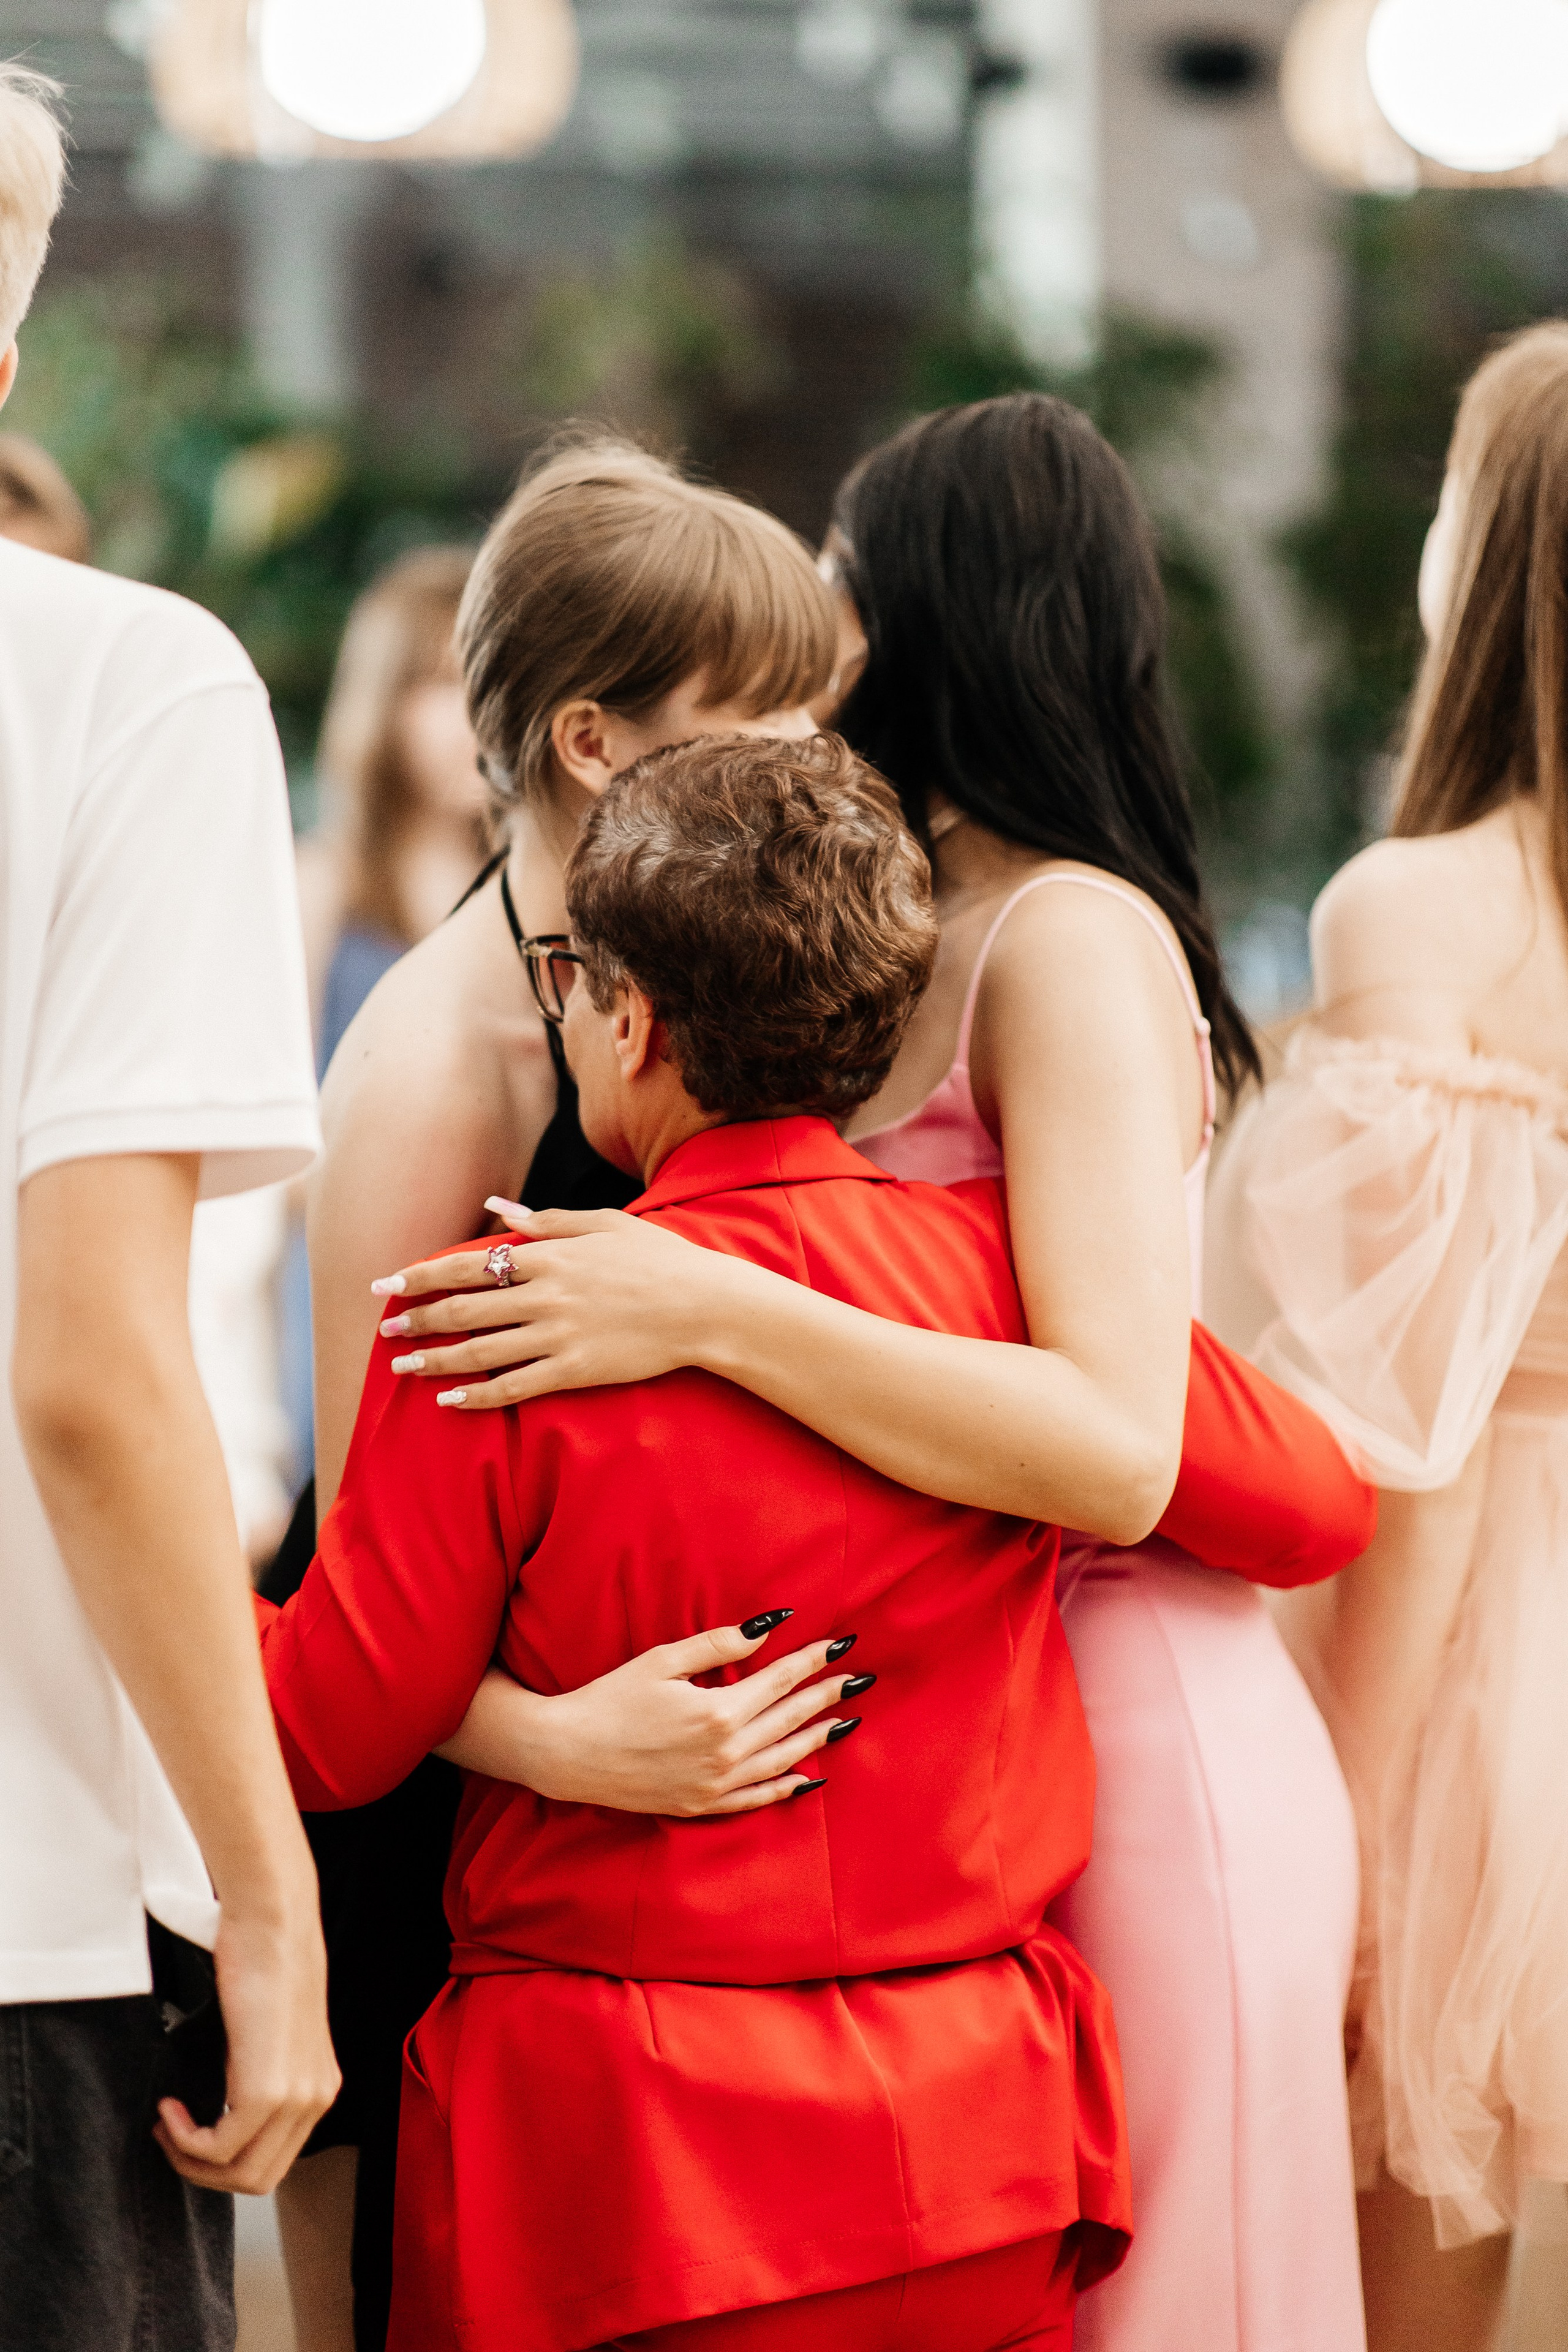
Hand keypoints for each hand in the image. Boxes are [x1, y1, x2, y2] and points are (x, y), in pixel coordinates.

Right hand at [153, 1890, 339, 2195]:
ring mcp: (296, 2099)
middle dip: (205, 2173)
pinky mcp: (268, 2092)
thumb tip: (220, 2113)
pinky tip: (169, 2107)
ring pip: (241, 2175)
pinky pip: (219, 2148)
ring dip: (191, 2161)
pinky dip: (184, 2139)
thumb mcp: (268, 2032)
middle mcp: (316, 2099)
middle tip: (170, 2138)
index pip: (274, 2161)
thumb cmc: (264, 1963)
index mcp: (319, 2088)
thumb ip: (258, 2075)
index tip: (189, 2133)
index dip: (224, 2161)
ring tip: (166, 2123)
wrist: (273, 1924)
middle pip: (259, 2180)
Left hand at [372, 1200, 748, 1410]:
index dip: (421, 1277)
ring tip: (403, 1367)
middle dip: (417, 1320)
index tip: (387, 1284)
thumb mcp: (603, 1224)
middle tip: (386, 1330)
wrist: (705, 1305)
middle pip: (463, 1310)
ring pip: (479, 1351)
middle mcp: (545, 1295)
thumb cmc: (659, 1259)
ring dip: (435, 1360)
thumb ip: (545, 1219)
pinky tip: (450, 1401)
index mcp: (549, 1256)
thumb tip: (496, 1207)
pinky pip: (514, 1387)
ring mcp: (558, 1336)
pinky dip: (477, 1396)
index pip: (467, 1265)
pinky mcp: (574, 1370)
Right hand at [439, 1617, 873, 1815]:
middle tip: (861, 1678)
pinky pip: (758, 1798)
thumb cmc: (611, 1698)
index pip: (780, 1679)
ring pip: (783, 1758)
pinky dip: (788, 1786)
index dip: (813, 1659)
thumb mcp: (663, 1661)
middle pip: (790, 1717)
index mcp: (718, 1712)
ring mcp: (716, 1785)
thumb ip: (719, 1645)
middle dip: (828, 1694)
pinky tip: (810, 1777)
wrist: (568, 1754)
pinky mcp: (703, 1805)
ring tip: (847, 1720)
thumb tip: (768, 1626)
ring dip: (818, 1738)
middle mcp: (725, 1752)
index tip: (841, 1643)